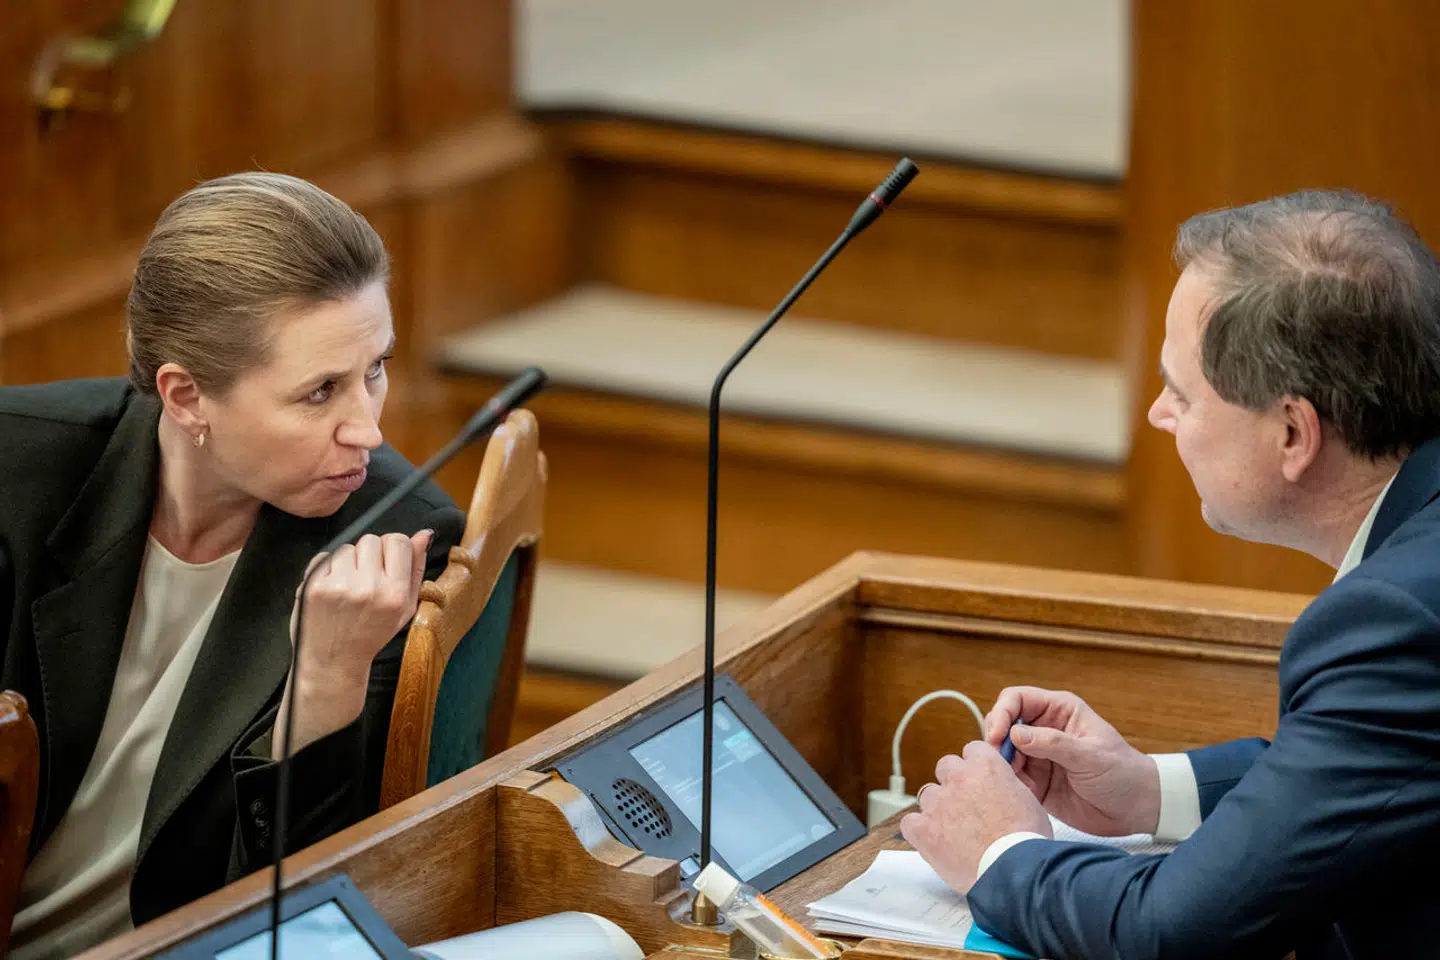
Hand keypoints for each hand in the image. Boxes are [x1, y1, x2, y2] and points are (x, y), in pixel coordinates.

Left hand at [274, 530, 433, 756]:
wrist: (333, 662)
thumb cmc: (372, 634)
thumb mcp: (405, 608)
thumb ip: (416, 569)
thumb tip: (423, 533)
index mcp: (395, 594)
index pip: (397, 541)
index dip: (392, 548)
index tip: (387, 563)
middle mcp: (368, 588)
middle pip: (371, 540)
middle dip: (369, 555)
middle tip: (366, 578)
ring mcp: (338, 586)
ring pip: (347, 547)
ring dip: (348, 562)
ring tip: (347, 587)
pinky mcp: (312, 587)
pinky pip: (324, 556)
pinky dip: (327, 568)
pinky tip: (331, 589)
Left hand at [900, 742, 1051, 893]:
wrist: (1014, 870)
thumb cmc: (1026, 840)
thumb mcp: (1027, 800)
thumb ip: (1005, 785)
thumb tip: (999, 787)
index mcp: (986, 766)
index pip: (972, 750)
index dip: (976, 767)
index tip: (979, 780)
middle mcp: (959, 778)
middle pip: (945, 767)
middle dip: (954, 783)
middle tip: (966, 806)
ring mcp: (938, 803)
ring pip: (928, 795)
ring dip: (938, 808)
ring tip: (954, 831)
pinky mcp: (924, 829)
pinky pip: (910, 822)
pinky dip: (918, 831)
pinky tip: (933, 841)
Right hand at [985, 686, 1159, 836]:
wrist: (1136, 809)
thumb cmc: (1122, 773)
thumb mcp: (1091, 755)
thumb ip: (1053, 743)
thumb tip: (1015, 734)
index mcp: (1059, 710)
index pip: (1016, 699)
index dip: (1002, 714)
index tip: (996, 736)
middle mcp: (1044, 729)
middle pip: (1003, 724)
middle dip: (995, 741)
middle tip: (998, 762)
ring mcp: (1037, 756)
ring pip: (1001, 752)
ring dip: (999, 764)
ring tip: (1010, 780)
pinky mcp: (1035, 781)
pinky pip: (1009, 777)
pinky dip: (1005, 783)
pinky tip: (1015, 792)